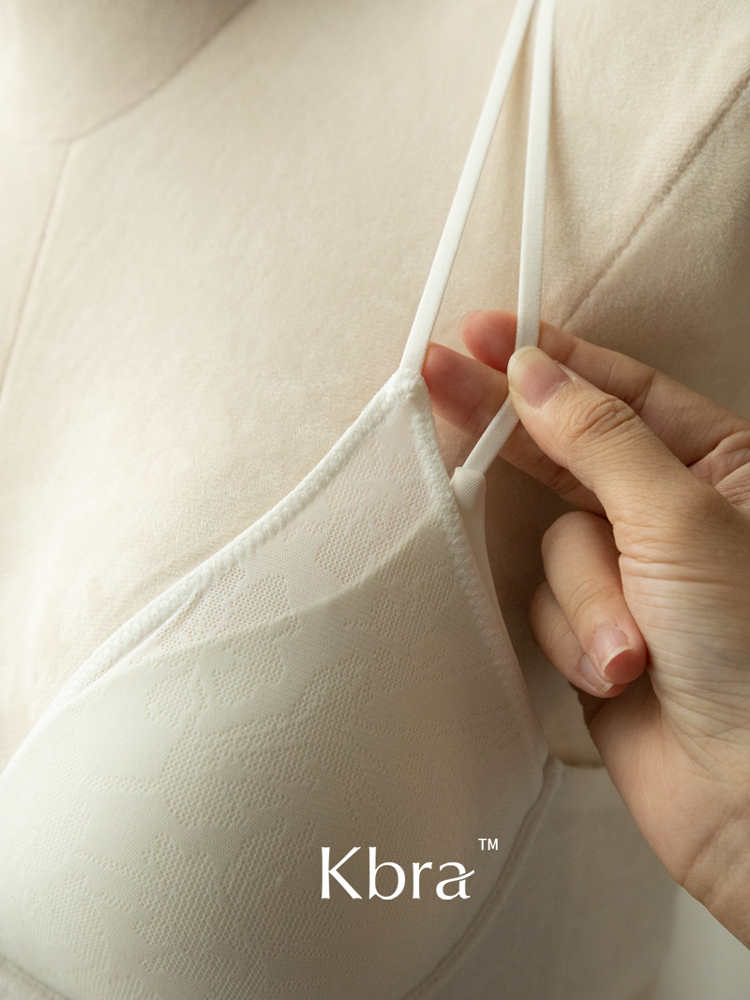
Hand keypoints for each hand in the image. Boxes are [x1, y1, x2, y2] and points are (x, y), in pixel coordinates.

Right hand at [424, 311, 749, 947]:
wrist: (744, 796)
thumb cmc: (749, 650)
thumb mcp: (679, 519)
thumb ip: (598, 437)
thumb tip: (531, 374)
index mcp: (722, 467)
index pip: (622, 388)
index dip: (551, 358)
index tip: (484, 333)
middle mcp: (671, 514)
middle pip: (570, 451)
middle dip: (513, 429)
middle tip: (437, 375)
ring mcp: (627, 575)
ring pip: (552, 542)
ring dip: (583, 595)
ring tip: (633, 647)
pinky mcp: (591, 631)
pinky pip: (544, 603)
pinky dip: (574, 637)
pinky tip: (619, 674)